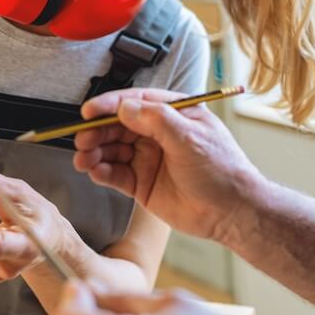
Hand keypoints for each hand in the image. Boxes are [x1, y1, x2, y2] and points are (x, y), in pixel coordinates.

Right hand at [72, 88, 265, 245]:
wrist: (232, 211)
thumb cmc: (222, 169)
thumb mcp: (191, 137)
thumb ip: (157, 120)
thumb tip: (125, 107)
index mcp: (173, 113)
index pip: (135, 102)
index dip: (109, 105)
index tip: (88, 111)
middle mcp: (158, 134)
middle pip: (118, 126)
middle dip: (97, 131)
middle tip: (82, 139)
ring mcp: (149, 158)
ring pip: (113, 149)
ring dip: (95, 152)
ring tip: (83, 157)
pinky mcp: (142, 183)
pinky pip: (116, 174)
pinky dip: (102, 172)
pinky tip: (94, 171)